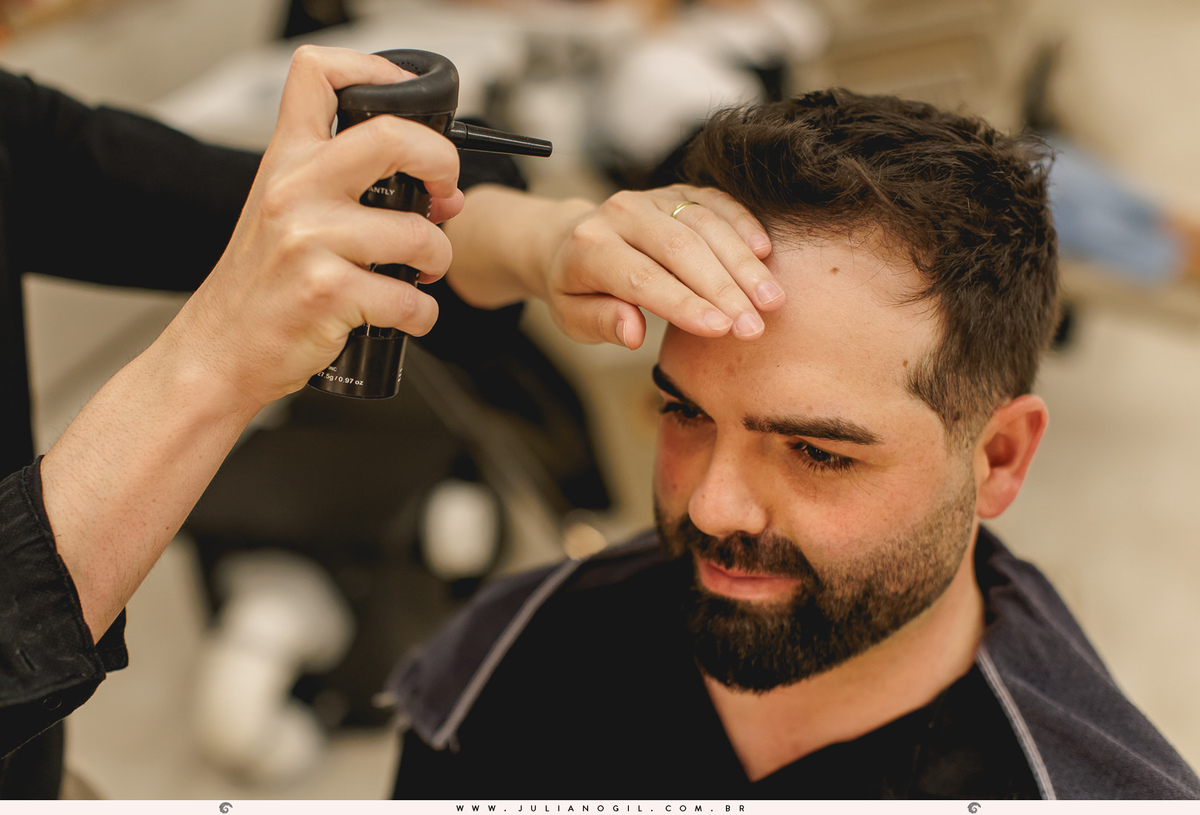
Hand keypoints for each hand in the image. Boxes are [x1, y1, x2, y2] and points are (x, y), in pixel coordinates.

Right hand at [163, 45, 463, 409]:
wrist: (220, 350)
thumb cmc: (260, 286)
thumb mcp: (281, 211)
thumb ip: (342, 184)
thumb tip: (435, 186)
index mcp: (286, 160)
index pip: (320, 75)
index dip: (378, 73)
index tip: (413, 104)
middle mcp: (295, 190)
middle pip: (391, 136)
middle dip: (442, 163)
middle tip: (447, 193)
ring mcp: (309, 241)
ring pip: (417, 233)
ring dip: (439, 259)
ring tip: (422, 273)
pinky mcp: (326, 293)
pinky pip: (409, 300)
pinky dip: (422, 315)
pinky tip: (406, 316)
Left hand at [541, 184, 780, 349]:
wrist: (571, 240)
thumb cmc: (577, 288)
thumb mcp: (573, 316)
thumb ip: (602, 323)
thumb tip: (634, 333)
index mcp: (589, 246)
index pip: (642, 277)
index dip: (684, 304)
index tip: (722, 329)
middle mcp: (621, 213)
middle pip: (681, 248)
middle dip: (723, 290)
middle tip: (754, 327)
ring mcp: (653, 197)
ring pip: (705, 224)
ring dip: (742, 264)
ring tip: (771, 301)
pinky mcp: (678, 191)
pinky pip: (716, 201)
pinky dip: (743, 224)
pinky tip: (765, 253)